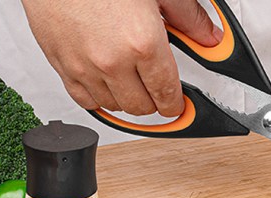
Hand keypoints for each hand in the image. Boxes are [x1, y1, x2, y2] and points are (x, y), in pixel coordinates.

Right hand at [21, 0, 221, 116]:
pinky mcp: (60, 64)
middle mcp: (112, 61)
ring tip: (132, 80)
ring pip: (113, 106)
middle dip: (154, 101)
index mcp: (142, 43)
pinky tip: (106, 85)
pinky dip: (98, 98)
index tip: (178, 102)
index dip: (176, 103)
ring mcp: (83, 66)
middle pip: (141, 107)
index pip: (167, 94)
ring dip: (126, 99)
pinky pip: (84, 100)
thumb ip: (188, 17)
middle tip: (157, 88)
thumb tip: (209, 38)